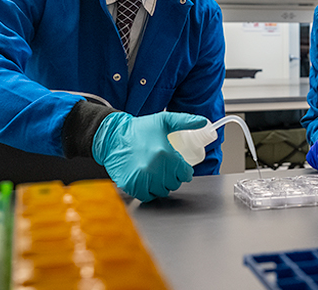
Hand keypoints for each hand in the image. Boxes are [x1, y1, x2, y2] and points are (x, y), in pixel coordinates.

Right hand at [92, 111, 208, 200]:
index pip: (185, 174)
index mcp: (165, 154)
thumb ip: (186, 121)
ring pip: (162, 191)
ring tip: (157, 174)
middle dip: (173, 177)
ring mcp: (142, 179)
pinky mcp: (131, 185)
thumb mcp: (164, 120)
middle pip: (174, 183)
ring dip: (162, 185)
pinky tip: (147, 181)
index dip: (184, 171)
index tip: (180, 167)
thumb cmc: (139, 129)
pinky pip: (146, 196)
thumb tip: (203, 122)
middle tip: (166, 168)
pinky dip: (149, 192)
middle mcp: (155, 168)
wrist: (113, 136)